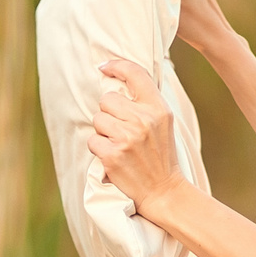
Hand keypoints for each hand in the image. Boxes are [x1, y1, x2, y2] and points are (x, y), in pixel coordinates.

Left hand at [88, 59, 184, 212]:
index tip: (104, 67)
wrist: (164, 191)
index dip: (116, 66)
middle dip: (109, 114)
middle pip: (107, 100)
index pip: (135, 74)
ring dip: (103, 132)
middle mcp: (143, 120)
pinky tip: (114, 157)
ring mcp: (127, 138)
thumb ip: (146, 103)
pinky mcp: (112, 155)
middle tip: (123, 131)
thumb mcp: (164, 123)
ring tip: (120, 145)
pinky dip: (98, 149)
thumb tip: (119, 81)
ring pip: (98, 120)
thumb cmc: (161, 155)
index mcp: (158, 108)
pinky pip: (92, 140)